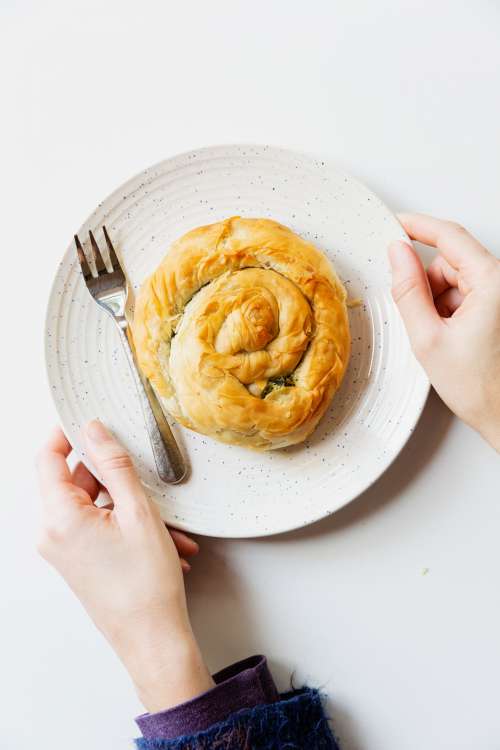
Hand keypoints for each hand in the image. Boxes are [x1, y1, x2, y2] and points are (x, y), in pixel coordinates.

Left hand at [36, 420, 213, 711]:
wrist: (152, 639)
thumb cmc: (146, 584)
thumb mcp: (138, 512)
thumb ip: (115, 465)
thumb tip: (95, 431)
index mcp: (59, 518)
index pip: (47, 458)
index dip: (66, 433)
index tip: (89, 419)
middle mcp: (52, 533)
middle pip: (75, 481)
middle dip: (115, 477)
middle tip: (145, 476)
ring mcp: (63, 549)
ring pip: (93, 505)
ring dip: (131, 506)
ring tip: (167, 525)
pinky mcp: (77, 559)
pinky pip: (98, 526)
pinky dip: (128, 525)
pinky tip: (163, 540)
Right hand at [389, 213, 499, 450]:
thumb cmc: (480, 387)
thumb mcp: (428, 338)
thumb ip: (408, 290)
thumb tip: (397, 254)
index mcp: (493, 282)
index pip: (450, 236)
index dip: (418, 226)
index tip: (396, 223)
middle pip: (451, 261)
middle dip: (426, 282)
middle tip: (418, 316)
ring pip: (457, 279)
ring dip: (438, 300)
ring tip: (440, 336)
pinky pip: (467, 294)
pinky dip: (449, 310)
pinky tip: (449, 337)